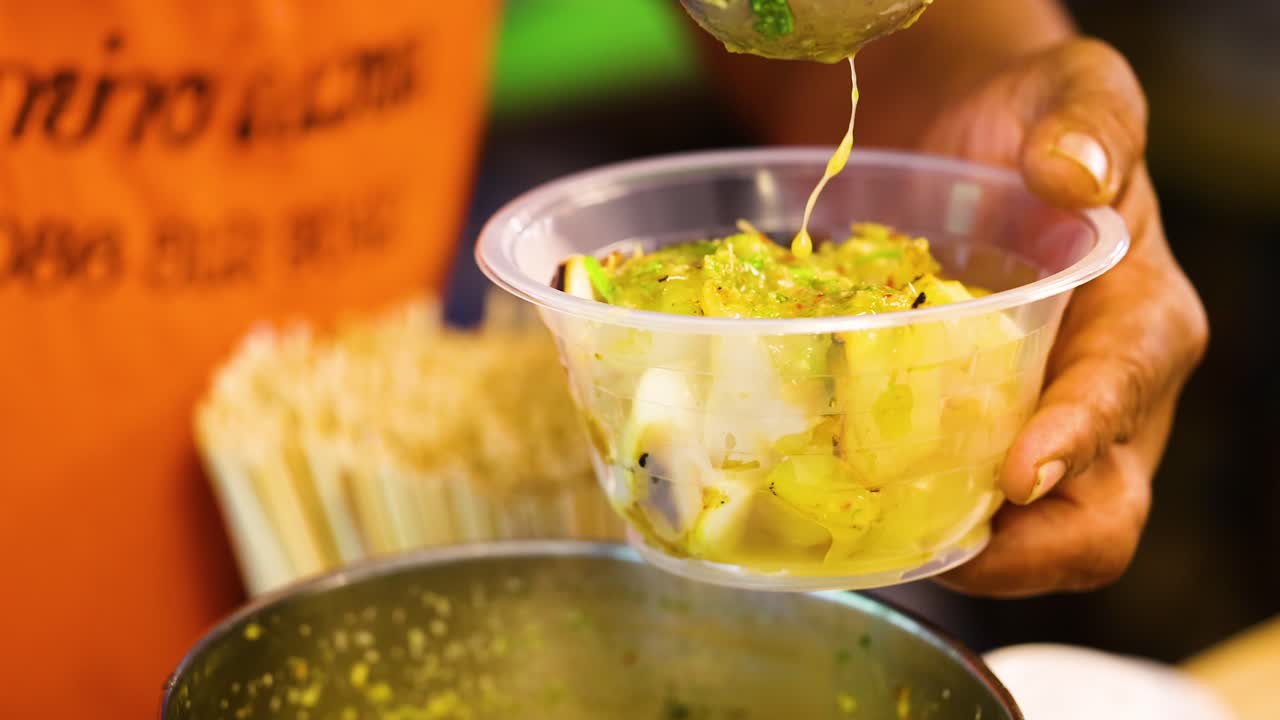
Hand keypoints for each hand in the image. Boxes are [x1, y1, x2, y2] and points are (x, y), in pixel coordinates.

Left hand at [922, 38, 1208, 595]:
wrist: (966, 140)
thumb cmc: (1030, 119)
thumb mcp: (1072, 89)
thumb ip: (1086, 120)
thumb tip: (1071, 175)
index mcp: (1144, 322)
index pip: (1124, 400)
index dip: (1076, 444)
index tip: (1015, 474)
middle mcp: (1106, 398)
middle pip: (1098, 518)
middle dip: (1030, 552)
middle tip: (939, 547)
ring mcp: (1040, 430)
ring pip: (1028, 536)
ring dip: (962, 552)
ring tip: (880, 542)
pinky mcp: (979, 437)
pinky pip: (962, 507)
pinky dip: (917, 522)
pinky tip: (849, 507)